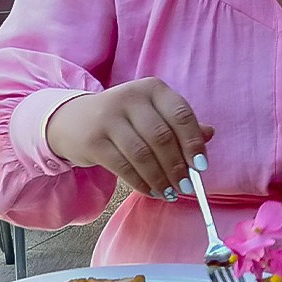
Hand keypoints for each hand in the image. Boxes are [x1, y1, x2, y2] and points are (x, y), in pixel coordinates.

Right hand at [44, 78, 213, 198]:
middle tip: (186, 186)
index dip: (193, 143)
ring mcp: (108, 118)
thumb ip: (179, 123)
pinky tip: (151, 191)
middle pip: (162, 137)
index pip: (181, 115)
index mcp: (152, 88)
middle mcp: (130, 97)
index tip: (201, 167)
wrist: (71, 120)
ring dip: (160, 178)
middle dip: (177, 167)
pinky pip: (123, 167)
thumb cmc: (124, 119)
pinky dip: (141, 183)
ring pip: (143, 155)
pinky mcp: (92, 140)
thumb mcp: (152, 113)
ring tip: (170, 193)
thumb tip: (210, 134)